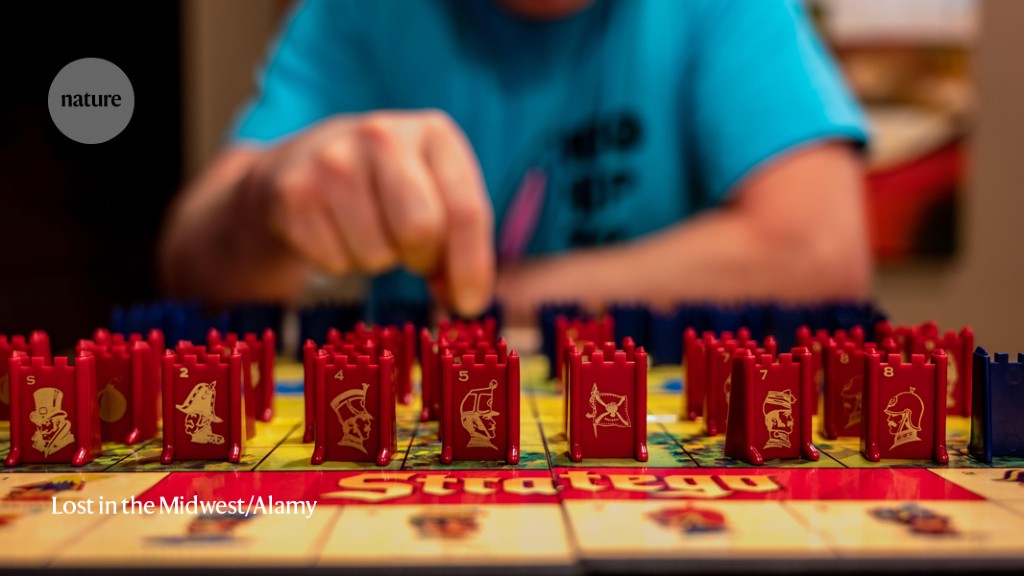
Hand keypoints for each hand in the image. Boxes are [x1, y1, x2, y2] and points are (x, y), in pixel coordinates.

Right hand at [240, 110, 494, 315]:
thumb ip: (462, 242)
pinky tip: (338, 231)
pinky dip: (342, 262)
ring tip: (371, 231)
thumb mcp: (438, 194)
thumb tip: (466, 300)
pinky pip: (334, 262)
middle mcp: (382, 135)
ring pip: (375, 254)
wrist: (308, 160)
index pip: (465, 211)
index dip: (471, 267)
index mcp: (433, 134)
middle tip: (414, 254)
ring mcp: (333, 160)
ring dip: (379, 260)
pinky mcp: (294, 192)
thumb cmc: (393, 188)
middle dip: (422, 258)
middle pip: (419, 230)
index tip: (469, 304)